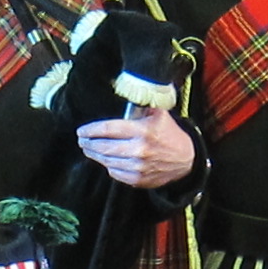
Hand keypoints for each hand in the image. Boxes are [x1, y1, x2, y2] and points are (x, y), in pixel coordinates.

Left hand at [79, 107, 195, 188]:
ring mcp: (138, 167)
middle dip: (89, 143)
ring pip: (107, 161)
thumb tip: (126, 88)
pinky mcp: (138, 180)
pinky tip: (106, 160)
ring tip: (89, 149)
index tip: (81, 131)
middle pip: (104, 147)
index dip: (91, 130)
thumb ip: (142, 104)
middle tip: (82, 140)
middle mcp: (139, 150)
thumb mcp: (159, 114)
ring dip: (95, 155)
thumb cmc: (169, 134)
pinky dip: (109, 166)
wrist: (186, 160)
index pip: (108, 129)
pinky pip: (115, 173)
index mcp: (143, 131)